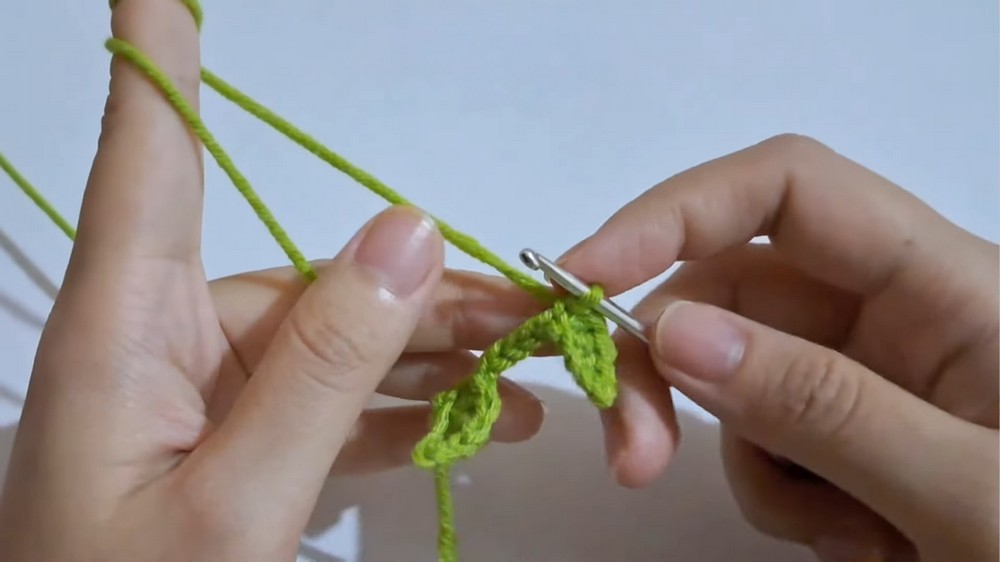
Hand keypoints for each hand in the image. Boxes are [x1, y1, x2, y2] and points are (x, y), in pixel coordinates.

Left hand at [0, 2, 541, 559]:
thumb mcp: (232, 505)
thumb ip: (320, 370)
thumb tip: (406, 233)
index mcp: (122, 333)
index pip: (148, 163)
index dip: (160, 64)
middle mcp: (158, 349)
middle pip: (302, 276)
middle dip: (420, 286)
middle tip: (530, 303)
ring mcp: (197, 404)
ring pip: (330, 344)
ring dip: (430, 353)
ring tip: (529, 362)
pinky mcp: (227, 453)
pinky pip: (325, 409)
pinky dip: (401, 413)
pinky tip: (478, 419)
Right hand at [560, 134, 997, 560]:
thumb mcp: (965, 491)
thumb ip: (824, 408)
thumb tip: (671, 334)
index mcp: (947, 282)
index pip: (786, 189)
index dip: (674, 212)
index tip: (581, 277)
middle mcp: (897, 310)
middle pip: (732, 289)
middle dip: (666, 367)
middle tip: (630, 458)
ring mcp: (868, 374)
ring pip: (736, 376)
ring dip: (746, 457)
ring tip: (844, 539)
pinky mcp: (850, 431)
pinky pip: (765, 440)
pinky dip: (781, 493)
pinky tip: (857, 542)